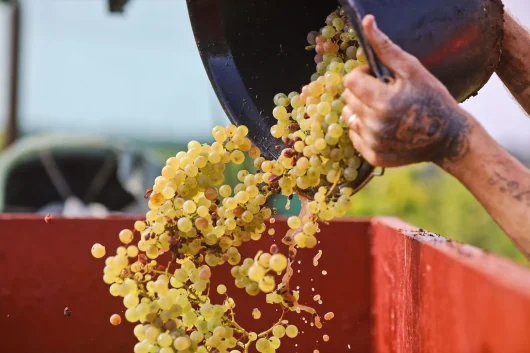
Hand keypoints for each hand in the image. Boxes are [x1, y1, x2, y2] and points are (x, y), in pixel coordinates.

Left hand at [341, 15, 474, 167]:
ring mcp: (373, 143)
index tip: (378, 78)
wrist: (449, 137)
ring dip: (361, 111)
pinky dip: (364, 129)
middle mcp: (375, 125)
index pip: (350, 81)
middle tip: (385, 94)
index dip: (362, 75)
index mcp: (383, 102)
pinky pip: (355, 136)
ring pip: (349, 118)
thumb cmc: (433, 98)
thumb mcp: (413, 69)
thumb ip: (386, 48)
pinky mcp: (374, 157)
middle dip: (362, 92)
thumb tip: (367, 22)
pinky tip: (385, 126)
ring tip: (384, 110)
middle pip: (348, 99)